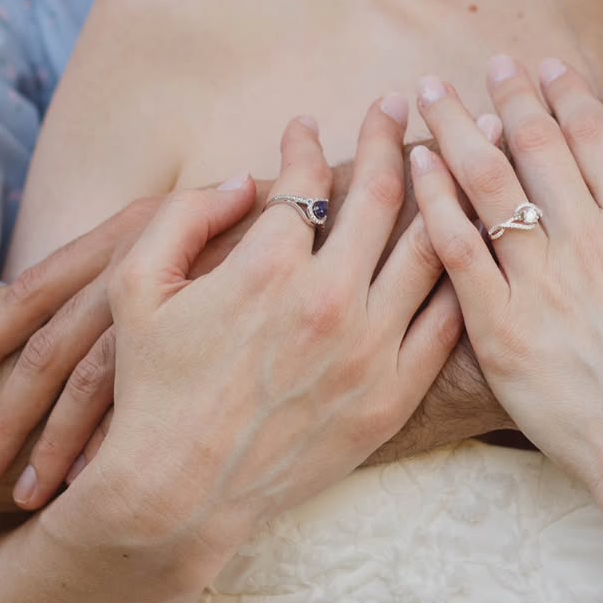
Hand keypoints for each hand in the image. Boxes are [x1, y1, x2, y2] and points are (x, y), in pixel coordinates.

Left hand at [0, 192, 248, 506]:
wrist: (360, 223)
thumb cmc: (272, 229)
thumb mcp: (198, 230)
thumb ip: (151, 250)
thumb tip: (87, 288)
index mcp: (127, 240)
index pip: (31, 292)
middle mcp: (145, 278)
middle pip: (51, 355)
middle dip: (6, 419)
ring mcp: (186, 323)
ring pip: (101, 394)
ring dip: (57, 449)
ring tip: (23, 500)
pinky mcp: (222, 358)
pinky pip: (161, 414)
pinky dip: (122, 453)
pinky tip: (99, 496)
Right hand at [76, 104, 462, 556]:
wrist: (180, 495)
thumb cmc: (152, 387)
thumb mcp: (136, 287)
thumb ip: (184, 216)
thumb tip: (247, 180)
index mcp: (267, 268)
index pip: (306, 179)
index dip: (307, 142)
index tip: (309, 125)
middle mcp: (329, 302)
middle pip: (382, 195)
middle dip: (390, 137)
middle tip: (399, 106)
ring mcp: (369, 352)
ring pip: (430, 249)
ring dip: (444, 189)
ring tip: (455, 152)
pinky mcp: (392, 398)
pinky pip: (445, 322)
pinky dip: (460, 273)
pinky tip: (466, 243)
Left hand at [410, 59, 602, 507]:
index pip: (594, 136)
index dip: (564, 93)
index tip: (542, 64)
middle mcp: (587, 242)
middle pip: (534, 146)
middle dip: (506, 96)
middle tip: (484, 64)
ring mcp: (539, 283)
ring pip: (486, 184)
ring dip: (455, 129)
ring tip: (429, 93)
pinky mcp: (499, 327)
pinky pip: (456, 249)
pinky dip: (435, 200)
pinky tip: (416, 165)